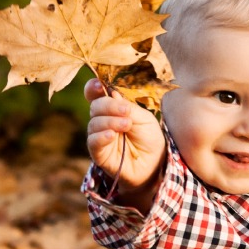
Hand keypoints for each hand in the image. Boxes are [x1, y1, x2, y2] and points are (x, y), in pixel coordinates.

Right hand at [85, 78, 165, 205]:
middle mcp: (103, 120)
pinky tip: (112, 135)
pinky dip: (101, 136)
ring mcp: (99, 136)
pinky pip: (93, 142)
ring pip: (94, 123)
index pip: (96, 94)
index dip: (93, 87)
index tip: (98, 85)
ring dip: (110, 121)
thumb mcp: (144, 118)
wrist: (155, 164)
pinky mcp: (99, 153)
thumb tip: (112, 94)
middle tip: (125, 111)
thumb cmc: (149, 138)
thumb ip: (129, 107)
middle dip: (109, 106)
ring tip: (127, 125)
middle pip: (95, 106)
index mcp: (112, 108)